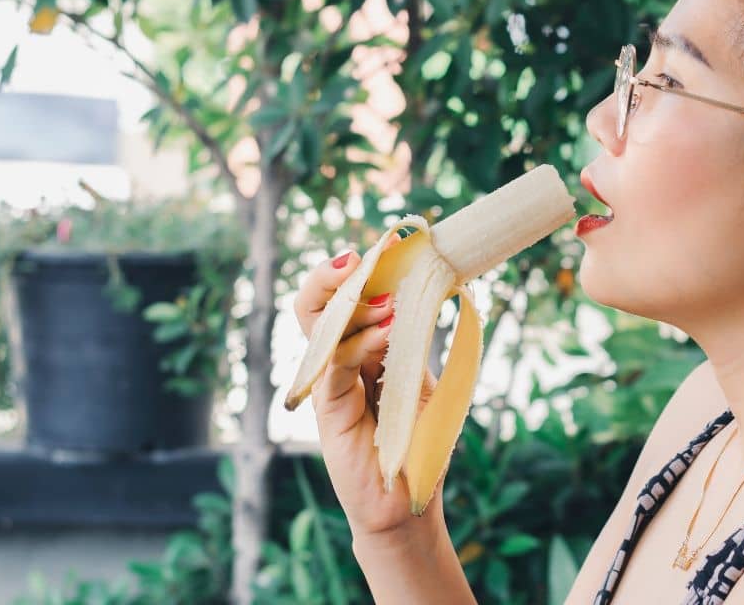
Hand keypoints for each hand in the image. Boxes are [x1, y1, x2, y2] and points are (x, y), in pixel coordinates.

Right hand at [292, 234, 442, 538]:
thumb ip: (414, 340)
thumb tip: (429, 289)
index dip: (363, 270)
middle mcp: (336, 362)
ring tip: (389, 298)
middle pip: (315, 306)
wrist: (409, 496)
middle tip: (364, 257)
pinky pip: (337, 367)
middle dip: (333, 275)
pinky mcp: (329, 412)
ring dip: (353, 304)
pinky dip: (362, 344)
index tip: (391, 246)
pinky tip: (390, 332)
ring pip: (320, 329)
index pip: (346, 298)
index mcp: (358, 349)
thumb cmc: (416, 439)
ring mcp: (329, 385)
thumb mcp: (421, 377)